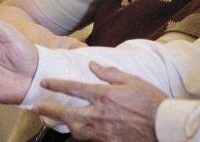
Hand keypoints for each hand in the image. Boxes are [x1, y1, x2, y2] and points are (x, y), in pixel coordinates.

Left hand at [33, 62, 165, 141]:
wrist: (163, 126)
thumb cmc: (150, 101)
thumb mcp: (132, 80)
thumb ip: (109, 73)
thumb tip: (93, 64)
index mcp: (103, 95)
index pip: (73, 88)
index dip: (57, 84)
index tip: (45, 82)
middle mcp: (98, 114)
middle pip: (66, 112)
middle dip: (49, 109)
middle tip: (36, 107)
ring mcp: (101, 131)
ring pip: (74, 129)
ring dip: (64, 123)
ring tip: (57, 120)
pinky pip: (87, 139)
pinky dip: (79, 134)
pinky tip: (77, 131)